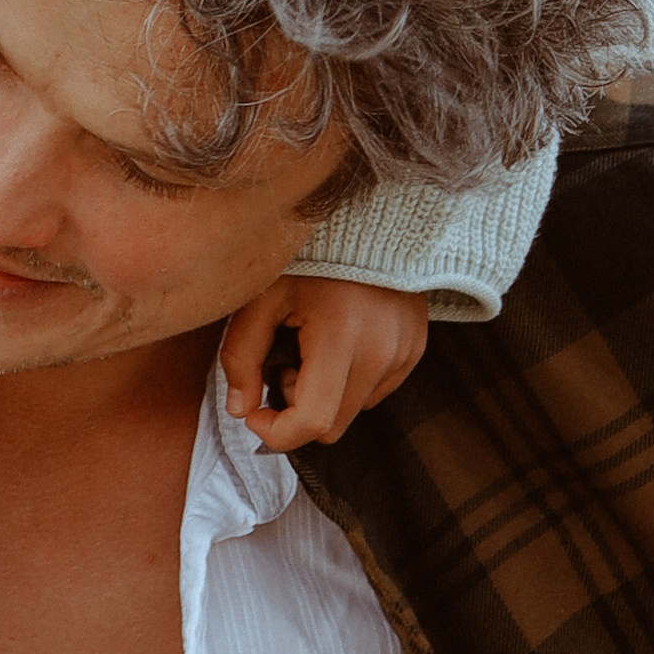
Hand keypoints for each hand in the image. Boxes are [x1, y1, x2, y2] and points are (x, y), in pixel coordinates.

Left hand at [220, 278, 428, 452]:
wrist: (368, 221)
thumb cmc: (306, 258)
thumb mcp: (260, 299)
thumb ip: (241, 357)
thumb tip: (239, 411)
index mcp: (341, 336)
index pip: (313, 421)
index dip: (276, 432)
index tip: (254, 412)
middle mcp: (381, 350)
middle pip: (333, 427)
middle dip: (297, 410)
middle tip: (282, 366)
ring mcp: (404, 351)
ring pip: (353, 411)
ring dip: (324, 395)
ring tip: (310, 348)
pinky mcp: (415, 349)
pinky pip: (375, 392)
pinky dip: (348, 382)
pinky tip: (337, 343)